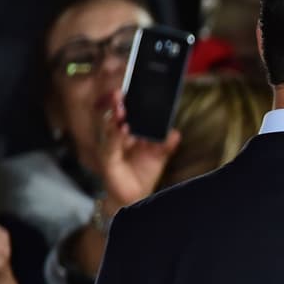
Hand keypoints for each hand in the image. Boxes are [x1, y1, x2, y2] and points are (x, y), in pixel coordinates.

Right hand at [97, 91, 180, 212]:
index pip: (126, 112)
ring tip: (121, 110)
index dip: (128, 101)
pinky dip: (116, 135)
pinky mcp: (108, 159)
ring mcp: (111, 146)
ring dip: (115, 117)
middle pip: (114, 116)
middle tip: (121, 93)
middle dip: (117, 104)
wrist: (136, 196)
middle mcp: (117, 136)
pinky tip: (123, 128)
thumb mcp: (159, 156)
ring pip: (110, 127)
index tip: (132, 88)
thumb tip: (176, 133)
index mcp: (128, 132)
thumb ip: (167, 144)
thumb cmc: (144, 172)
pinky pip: (111, 145)